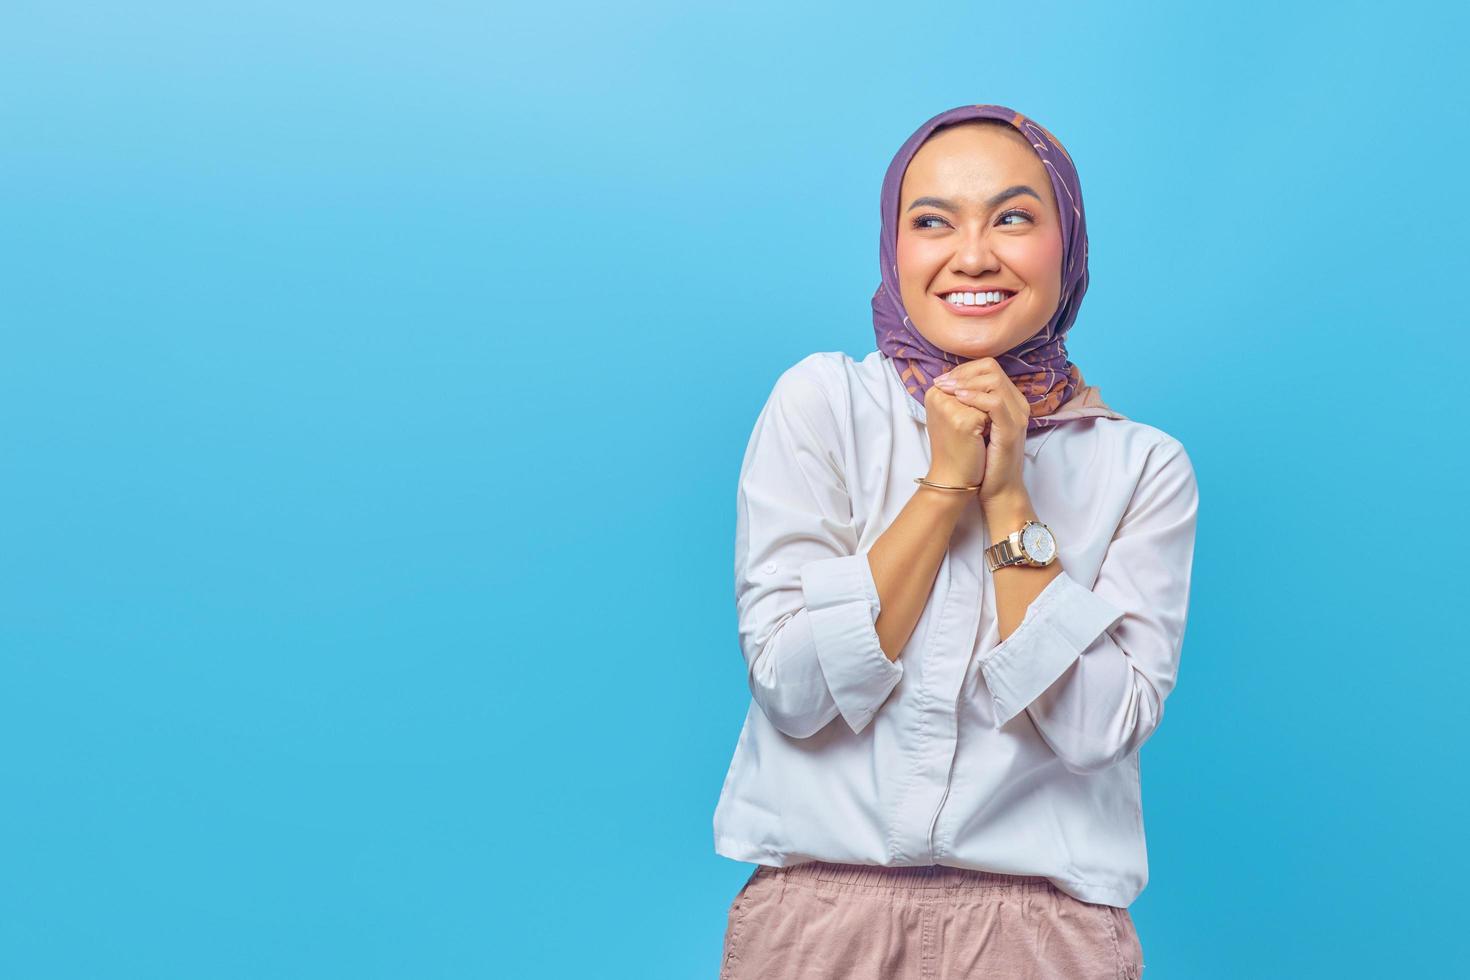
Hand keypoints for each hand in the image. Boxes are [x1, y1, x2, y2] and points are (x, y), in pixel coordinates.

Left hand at [931, 359, 1028, 506]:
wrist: (998, 488)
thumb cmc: (984, 459)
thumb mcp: (975, 426)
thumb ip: (969, 406)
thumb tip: (947, 386)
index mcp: (1010, 401)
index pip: (989, 368)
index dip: (964, 370)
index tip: (943, 380)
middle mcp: (1017, 405)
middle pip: (992, 369)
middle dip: (963, 372)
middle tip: (943, 383)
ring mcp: (1016, 416)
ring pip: (995, 381)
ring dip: (966, 381)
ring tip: (947, 389)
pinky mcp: (1010, 430)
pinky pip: (995, 403)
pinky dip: (974, 397)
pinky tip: (958, 399)